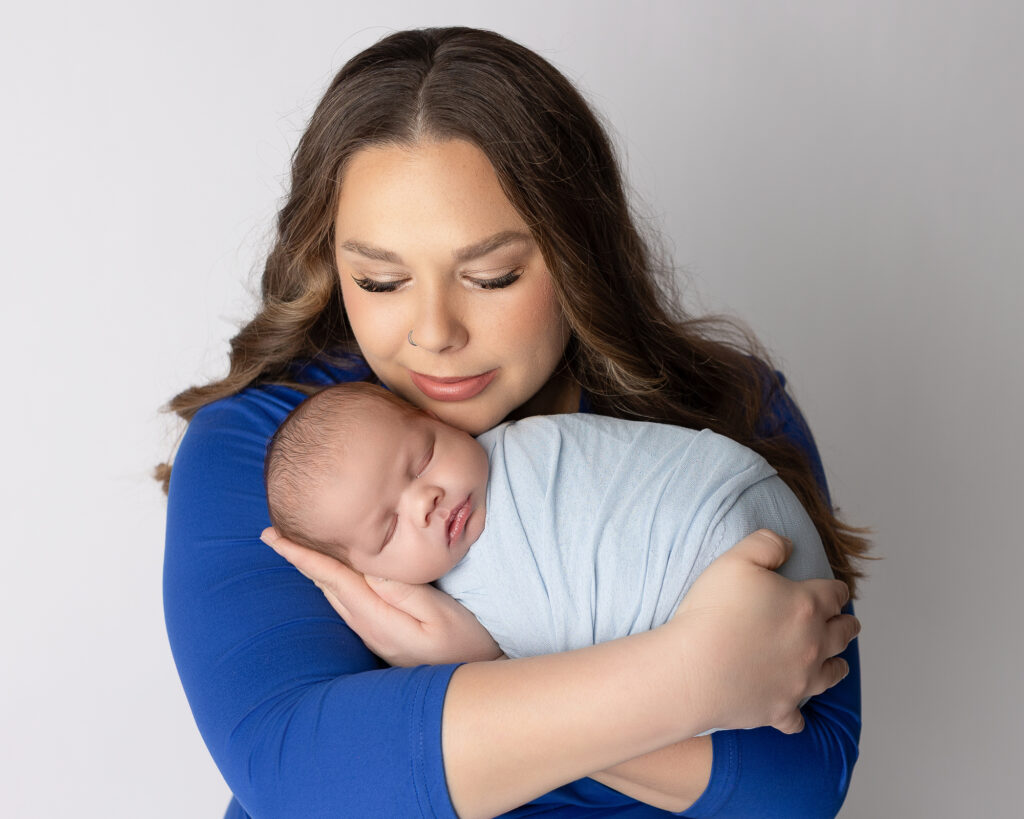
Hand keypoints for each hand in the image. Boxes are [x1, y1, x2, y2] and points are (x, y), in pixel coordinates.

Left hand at [261, 528, 501, 666]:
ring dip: (314, 572)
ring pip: (334, 596)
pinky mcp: (384, 637)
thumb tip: (368, 566)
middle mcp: (368, 628)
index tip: (272, 536)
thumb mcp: (439, 614)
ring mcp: (374, 636)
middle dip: (299, 560)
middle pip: (326, 586)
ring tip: (293, 549)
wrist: (477, 682)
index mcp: (377, 618)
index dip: (302, 555)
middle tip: (271, 534)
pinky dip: (332, 583)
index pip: (332, 578)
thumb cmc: (466, 643)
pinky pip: (349, 604)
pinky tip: (332, 575)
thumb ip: (402, 591)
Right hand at [670, 529, 858, 734]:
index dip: (837, 589)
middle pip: (843, 634)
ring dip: (837, 665)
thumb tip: (787, 544)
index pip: (835, 594)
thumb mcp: (736, 559)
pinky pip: (798, 718)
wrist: (693, 669)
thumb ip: (766, 543)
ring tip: (837, 663)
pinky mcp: (780, 709)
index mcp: (806, 606)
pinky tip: (794, 710)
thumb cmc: (712, 612)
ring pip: (832, 674)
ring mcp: (799, 681)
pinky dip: (798, 714)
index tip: (837, 590)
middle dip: (846, 625)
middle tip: (847, 623)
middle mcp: (812, 645)